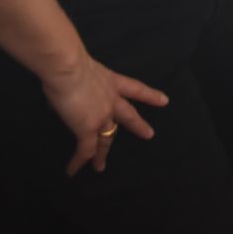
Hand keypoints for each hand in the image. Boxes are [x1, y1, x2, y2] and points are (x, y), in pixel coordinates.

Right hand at [41, 54, 168, 175]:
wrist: (67, 68)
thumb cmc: (70, 62)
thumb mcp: (84, 69)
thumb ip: (83, 81)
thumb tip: (69, 88)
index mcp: (111, 81)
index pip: (135, 89)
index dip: (150, 95)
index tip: (164, 101)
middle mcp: (111, 100)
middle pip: (128, 116)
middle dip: (138, 125)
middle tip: (149, 134)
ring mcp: (102, 116)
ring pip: (106, 139)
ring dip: (102, 153)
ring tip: (100, 166)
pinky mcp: (88, 129)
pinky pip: (84, 150)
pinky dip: (79, 162)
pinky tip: (73, 171)